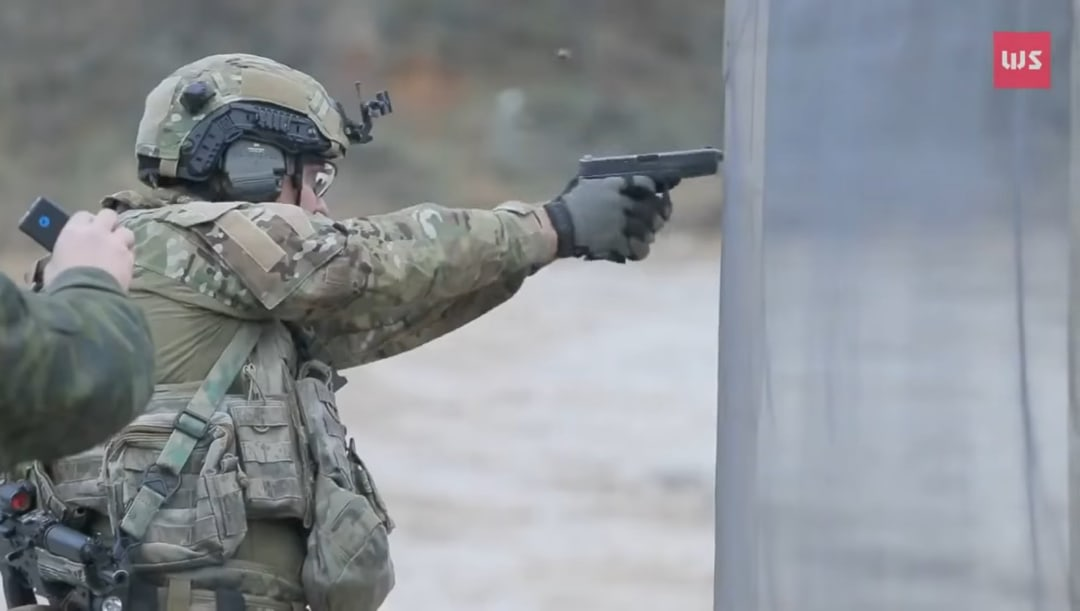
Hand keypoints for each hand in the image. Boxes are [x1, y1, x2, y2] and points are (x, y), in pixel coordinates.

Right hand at [44, 209, 135, 290]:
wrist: (86, 297)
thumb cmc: (62, 282)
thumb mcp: (53, 266)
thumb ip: (63, 255)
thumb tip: (66, 258)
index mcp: (74, 231)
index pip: (83, 215)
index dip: (86, 222)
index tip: (86, 231)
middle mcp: (98, 232)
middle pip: (109, 215)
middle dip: (109, 223)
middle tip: (105, 235)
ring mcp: (117, 244)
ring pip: (126, 231)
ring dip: (123, 238)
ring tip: (118, 250)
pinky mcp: (130, 258)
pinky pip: (133, 251)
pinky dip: (129, 256)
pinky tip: (124, 264)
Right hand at [542, 175, 673, 262]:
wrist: (558, 226)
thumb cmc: (568, 204)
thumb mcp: (584, 184)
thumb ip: (600, 180)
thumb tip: (601, 168)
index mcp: (615, 184)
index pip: (645, 183)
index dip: (655, 189)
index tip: (658, 194)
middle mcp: (621, 202)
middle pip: (652, 207)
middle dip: (658, 214)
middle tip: (658, 220)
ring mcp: (620, 222)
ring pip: (647, 228)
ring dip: (649, 233)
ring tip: (647, 236)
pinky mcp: (616, 240)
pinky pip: (637, 247)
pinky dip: (640, 250)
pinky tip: (637, 250)